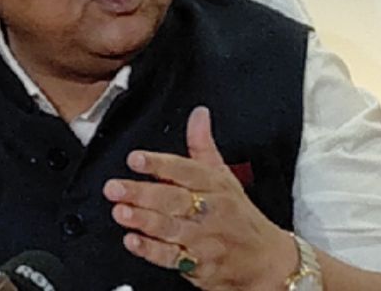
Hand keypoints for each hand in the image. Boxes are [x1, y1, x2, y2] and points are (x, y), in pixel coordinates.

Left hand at [103, 106, 296, 289]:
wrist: (266, 261)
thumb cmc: (239, 216)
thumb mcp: (225, 176)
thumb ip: (203, 145)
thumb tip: (198, 114)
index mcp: (214, 184)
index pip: (185, 170)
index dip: (159, 164)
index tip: (136, 158)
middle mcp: (209, 210)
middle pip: (173, 199)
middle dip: (142, 193)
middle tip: (114, 187)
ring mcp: (203, 238)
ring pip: (170, 228)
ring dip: (143, 220)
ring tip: (120, 211)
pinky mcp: (198, 265)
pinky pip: (172, 258)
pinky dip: (151, 250)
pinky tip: (133, 241)